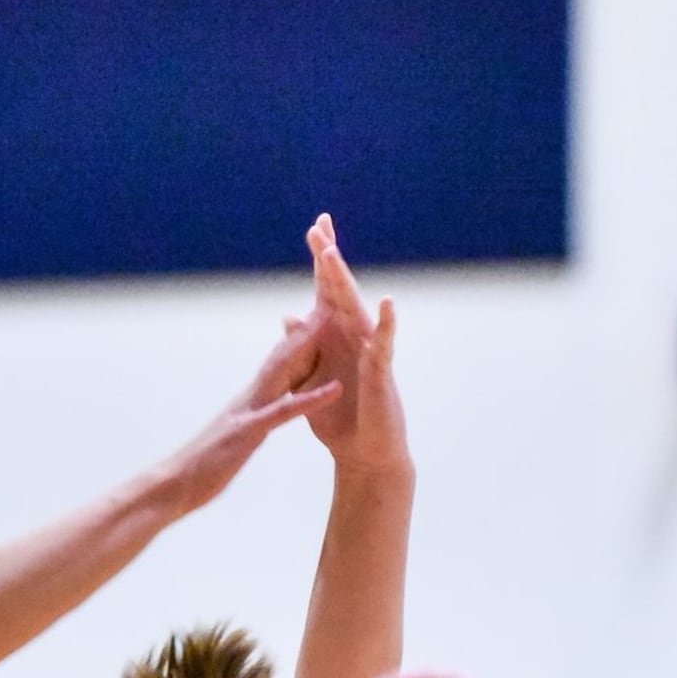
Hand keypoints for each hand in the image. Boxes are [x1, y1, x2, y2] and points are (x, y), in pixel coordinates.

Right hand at [164, 303, 341, 517]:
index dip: (298, 342)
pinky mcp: (249, 433)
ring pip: (283, 373)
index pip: (276, 365)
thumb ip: (244, 424)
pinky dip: (312, 398)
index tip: (320, 320)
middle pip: (281, 358)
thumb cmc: (199, 469)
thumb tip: (253, 418)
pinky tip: (336, 389)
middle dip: (306, 332)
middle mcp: (249, 399)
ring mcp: (248, 413)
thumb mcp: (229, 440)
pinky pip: (285, 412)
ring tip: (333, 324)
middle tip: (331, 304)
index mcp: (247, 402)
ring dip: (309, 348)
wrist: (172, 486)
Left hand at [295, 216, 407, 473]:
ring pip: (356, 309)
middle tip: (319, 226)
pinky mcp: (379, 373)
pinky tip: (388, 303)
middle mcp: (353, 335)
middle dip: (327, 258)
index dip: (321, 259)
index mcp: (333, 335)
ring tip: (330, 257)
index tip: (315, 226)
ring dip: (343, 283)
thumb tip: (288, 317)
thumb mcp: (309, 379)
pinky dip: (386, 325)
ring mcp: (368, 351)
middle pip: (339, 289)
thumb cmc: (338, 416)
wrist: (361, 452)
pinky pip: (383, 345)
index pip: (325, 290)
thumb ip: (300, 348)